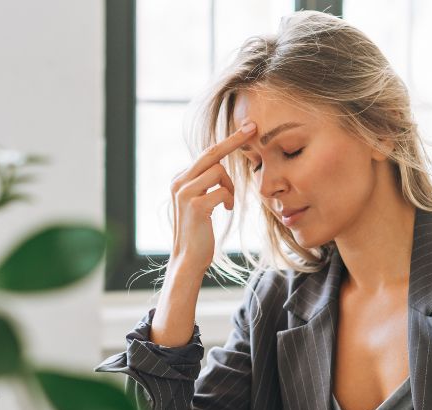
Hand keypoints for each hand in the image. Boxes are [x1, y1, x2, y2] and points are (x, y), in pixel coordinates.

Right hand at [167, 121, 255, 273]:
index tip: (246, 128)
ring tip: (227, 203)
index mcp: (180, 180)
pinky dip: (229, 199)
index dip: (227, 141)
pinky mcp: (196, 205)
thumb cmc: (198, 232)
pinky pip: (222, 191)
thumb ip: (204, 184)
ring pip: (219, 172)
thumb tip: (219, 166)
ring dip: (230, 187)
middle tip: (252, 128)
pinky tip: (225, 210)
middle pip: (211, 153)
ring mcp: (185, 193)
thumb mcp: (199, 203)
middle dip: (234, 140)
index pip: (205, 154)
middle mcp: (179, 182)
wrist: (188, 259)